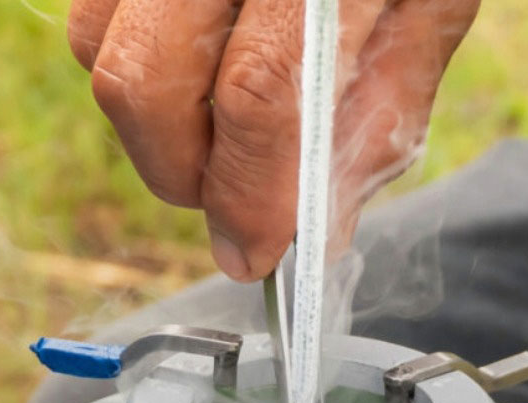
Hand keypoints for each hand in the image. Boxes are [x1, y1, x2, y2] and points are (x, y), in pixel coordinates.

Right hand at [68, 0, 478, 280]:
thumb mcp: (434, 3)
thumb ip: (377, 113)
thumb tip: (316, 226)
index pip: (258, 92)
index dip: (251, 192)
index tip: (255, 253)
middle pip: (141, 81)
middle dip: (181, 176)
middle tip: (231, 204)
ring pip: (101, 51)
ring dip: (155, 126)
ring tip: (224, 127)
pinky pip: (94, 13)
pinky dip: (136, 67)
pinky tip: (196, 67)